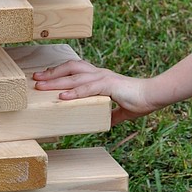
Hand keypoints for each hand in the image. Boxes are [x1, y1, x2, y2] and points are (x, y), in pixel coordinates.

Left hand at [33, 58, 155, 124]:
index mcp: (101, 78)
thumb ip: (113, 114)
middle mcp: (99, 74)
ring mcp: (103, 78)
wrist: (155, 95)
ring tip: (41, 86)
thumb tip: (107, 123)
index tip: (45, 78)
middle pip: (70, 68)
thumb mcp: (122, 111)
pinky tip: (62, 96)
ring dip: (56, 81)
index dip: (59, 73)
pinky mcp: (109, 85)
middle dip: (51, 73)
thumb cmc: (141, 101)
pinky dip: (74, 91)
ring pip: (75, 76)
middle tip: (35, 79)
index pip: (75, 71)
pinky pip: (88, 88)